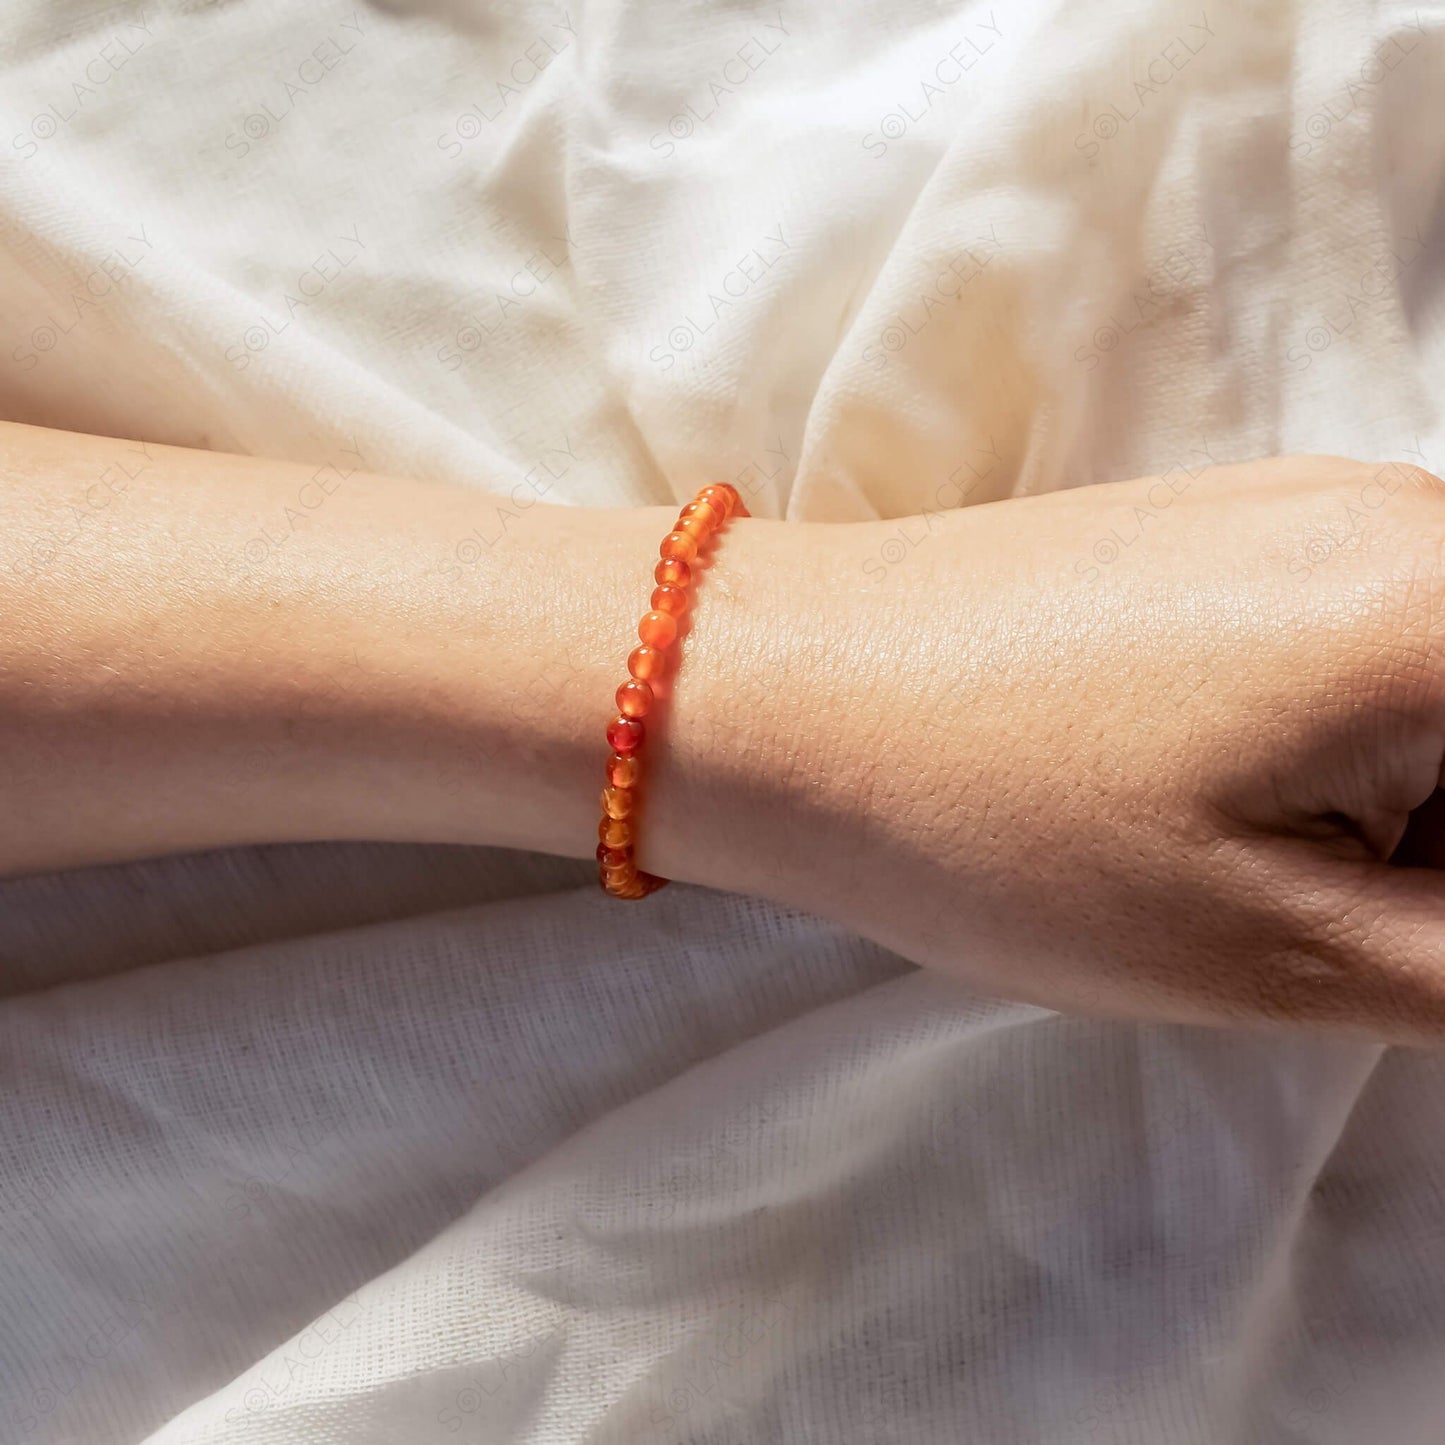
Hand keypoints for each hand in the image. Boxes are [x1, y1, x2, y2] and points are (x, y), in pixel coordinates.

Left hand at [678, 455, 1444, 1040]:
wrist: (780, 690)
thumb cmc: (993, 824)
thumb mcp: (1277, 948)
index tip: (1384, 932)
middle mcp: (1406, 512)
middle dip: (1439, 850)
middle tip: (1332, 927)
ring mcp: (1308, 502)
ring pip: (1439, 680)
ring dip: (1412, 805)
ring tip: (1248, 866)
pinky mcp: (1226, 524)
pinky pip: (1370, 638)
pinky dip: (1353, 742)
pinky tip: (1214, 793)